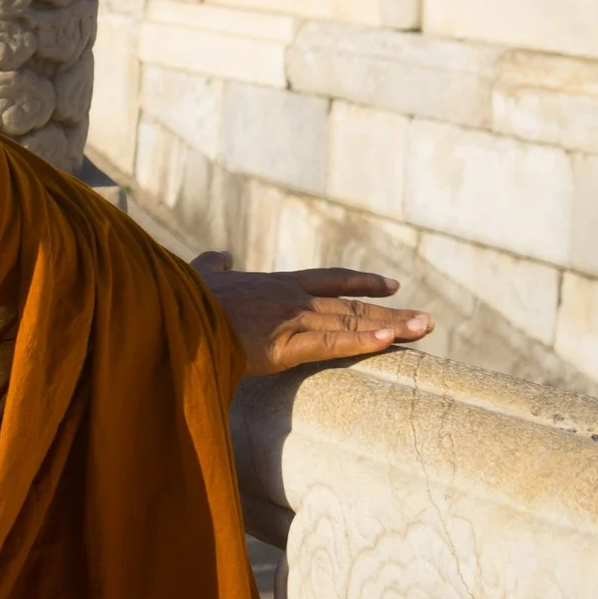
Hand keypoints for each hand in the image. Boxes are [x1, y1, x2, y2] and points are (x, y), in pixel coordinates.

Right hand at [192, 252, 431, 375]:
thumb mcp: (199, 275)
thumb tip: (222, 255)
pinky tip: (391, 342)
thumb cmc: (180, 297)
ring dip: (391, 326)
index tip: (390, 285)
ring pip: (350, 322)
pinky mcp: (284, 343)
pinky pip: (331, 343)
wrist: (170, 310)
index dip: (360, 282)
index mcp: (273, 283)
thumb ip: (213, 266)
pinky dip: (363, 342)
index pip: (327, 279)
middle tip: (427, 320)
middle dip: (390, 312)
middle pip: (351, 304)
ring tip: (426, 329)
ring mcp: (290, 317)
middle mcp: (290, 296)